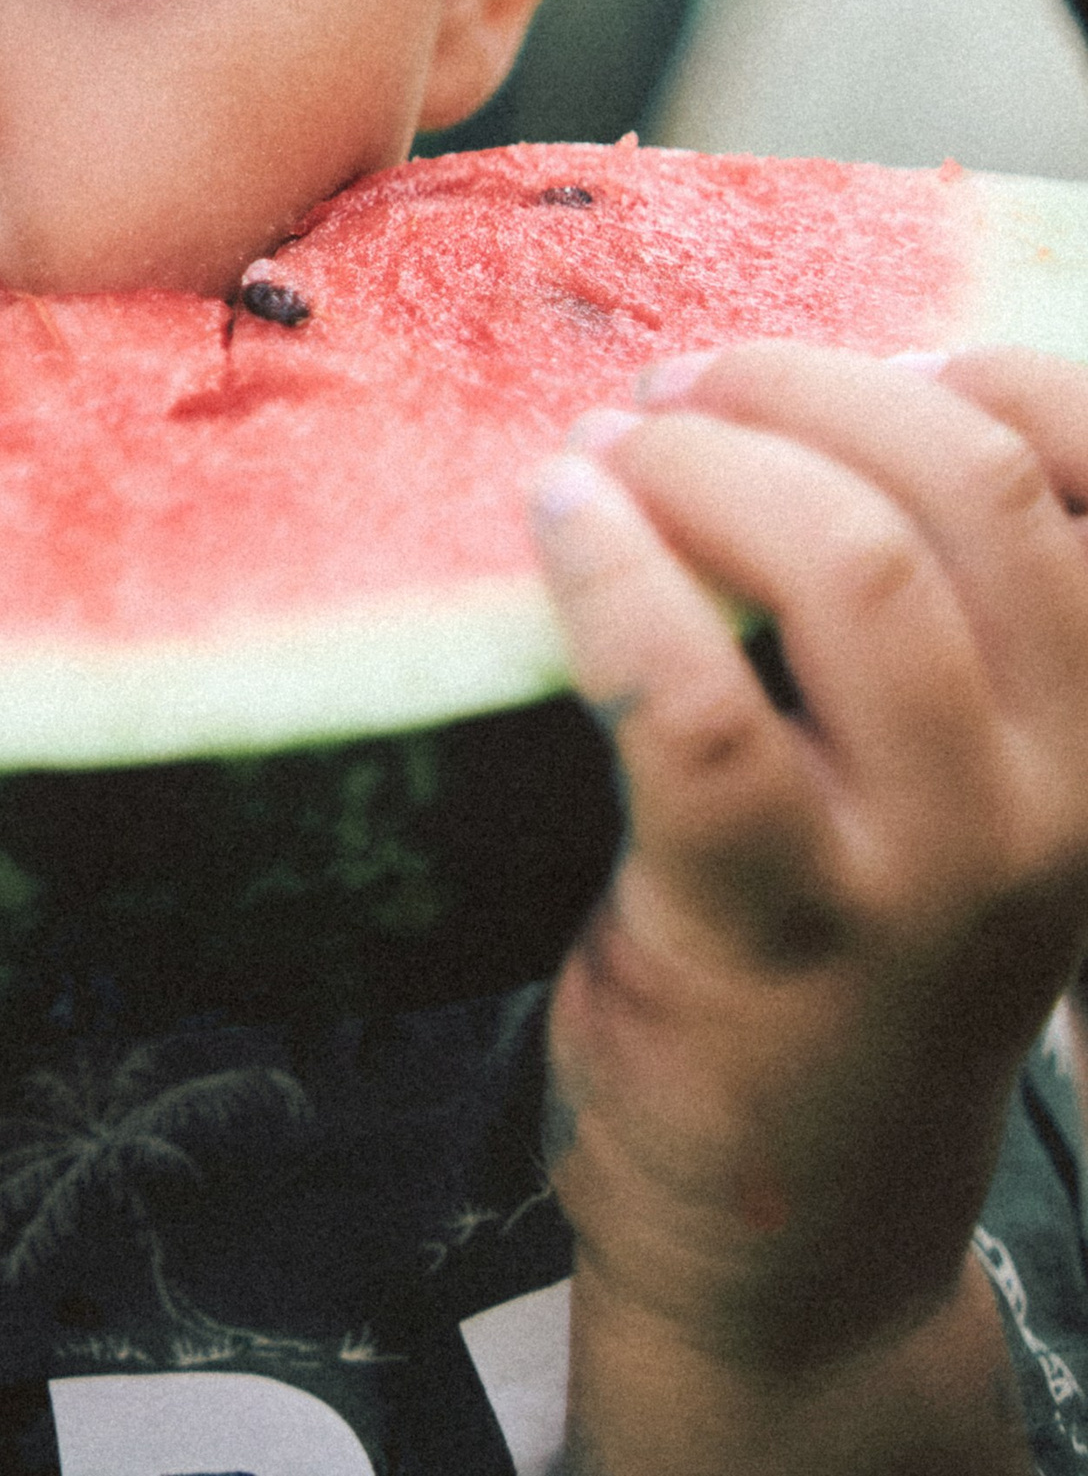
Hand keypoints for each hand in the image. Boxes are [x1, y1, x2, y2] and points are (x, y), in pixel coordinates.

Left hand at [529, 344, 1087, 1467]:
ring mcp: (926, 871)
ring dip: (707, 461)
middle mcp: (1053, 793)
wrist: (801, 1235)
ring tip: (613, 452)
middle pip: (966, 481)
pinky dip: (615, 574)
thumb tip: (815, 393)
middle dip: (801, 386)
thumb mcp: (963, 784)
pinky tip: (556, 519)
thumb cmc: (856, 951)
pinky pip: (694, 701)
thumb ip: (943, 617)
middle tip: (684, 393)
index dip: (971, 367)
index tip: (858, 358)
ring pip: (849, 566)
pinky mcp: (773, 928)